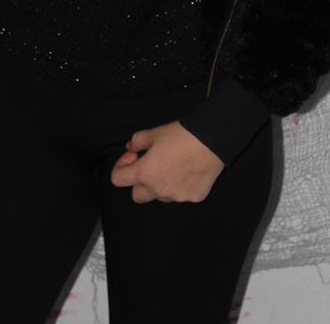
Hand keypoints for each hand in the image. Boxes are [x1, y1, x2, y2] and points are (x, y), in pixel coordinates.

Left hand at [110, 120, 224, 203]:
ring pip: (160, 196)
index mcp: (144, 173)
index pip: (117, 179)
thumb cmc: (181, 135)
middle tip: (150, 165)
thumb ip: (137, 141)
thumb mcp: (154, 132)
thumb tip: (131, 147)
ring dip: (160, 184)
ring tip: (173, 165)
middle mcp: (158, 190)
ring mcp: (177, 196)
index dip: (121, 166)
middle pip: (137, 195)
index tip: (134, 156)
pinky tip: (189, 169)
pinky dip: (180, 185)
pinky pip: (180, 194)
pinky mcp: (193, 197)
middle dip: (139, 181)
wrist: (212, 140)